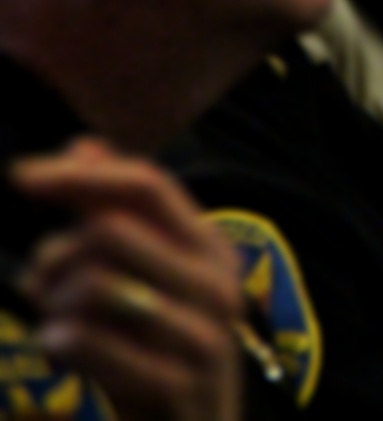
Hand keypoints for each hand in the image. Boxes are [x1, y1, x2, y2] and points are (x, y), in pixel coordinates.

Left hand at [12, 137, 244, 420]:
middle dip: (56, 254)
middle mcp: (217, 284)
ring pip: (93, 283)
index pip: (148, 185)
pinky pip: (86, 340)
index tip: (19, 176)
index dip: (81, 174)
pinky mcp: (174, 384)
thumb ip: (117, 213)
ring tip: (57, 323)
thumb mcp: (150, 277)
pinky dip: (58, 339)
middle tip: (43, 284)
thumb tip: (82, 144)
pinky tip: (62, 348)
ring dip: (54, 302)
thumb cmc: (162, 350)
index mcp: (212, 249)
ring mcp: (201, 336)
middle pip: (110, 230)